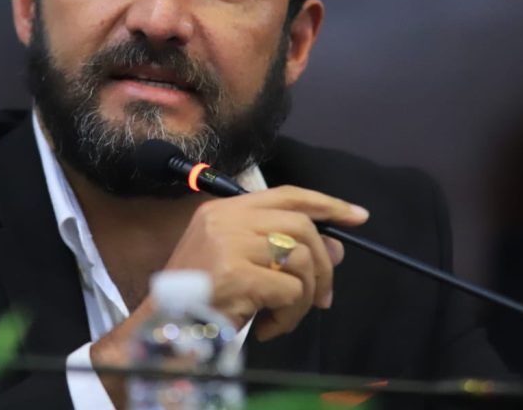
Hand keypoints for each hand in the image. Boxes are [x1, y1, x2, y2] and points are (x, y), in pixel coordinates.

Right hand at [163, 185, 368, 340]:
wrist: (164, 326)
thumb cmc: (202, 296)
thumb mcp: (243, 265)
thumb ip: (284, 251)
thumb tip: (337, 249)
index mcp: (224, 209)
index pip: (287, 194)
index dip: (326, 204)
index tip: (357, 216)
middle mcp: (226, 219)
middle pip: (301, 226)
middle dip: (323, 265)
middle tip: (322, 296)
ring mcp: (229, 243)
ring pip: (301, 260)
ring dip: (304, 297)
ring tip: (284, 316)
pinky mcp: (236, 273)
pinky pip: (290, 291)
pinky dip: (289, 315)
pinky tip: (268, 327)